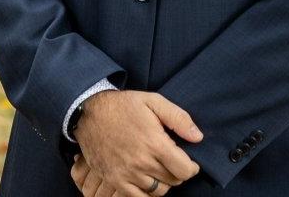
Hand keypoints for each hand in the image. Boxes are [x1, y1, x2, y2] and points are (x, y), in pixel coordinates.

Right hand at [70, 90, 202, 194]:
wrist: (91, 113)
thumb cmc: (124, 105)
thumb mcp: (153, 101)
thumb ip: (178, 118)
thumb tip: (198, 137)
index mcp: (154, 142)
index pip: (184, 170)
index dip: (192, 168)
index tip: (190, 162)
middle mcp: (141, 162)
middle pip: (172, 181)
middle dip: (177, 172)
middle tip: (173, 161)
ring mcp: (127, 174)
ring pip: (157, 192)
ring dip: (163, 182)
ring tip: (159, 168)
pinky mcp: (115, 181)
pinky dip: (147, 193)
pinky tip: (146, 179)